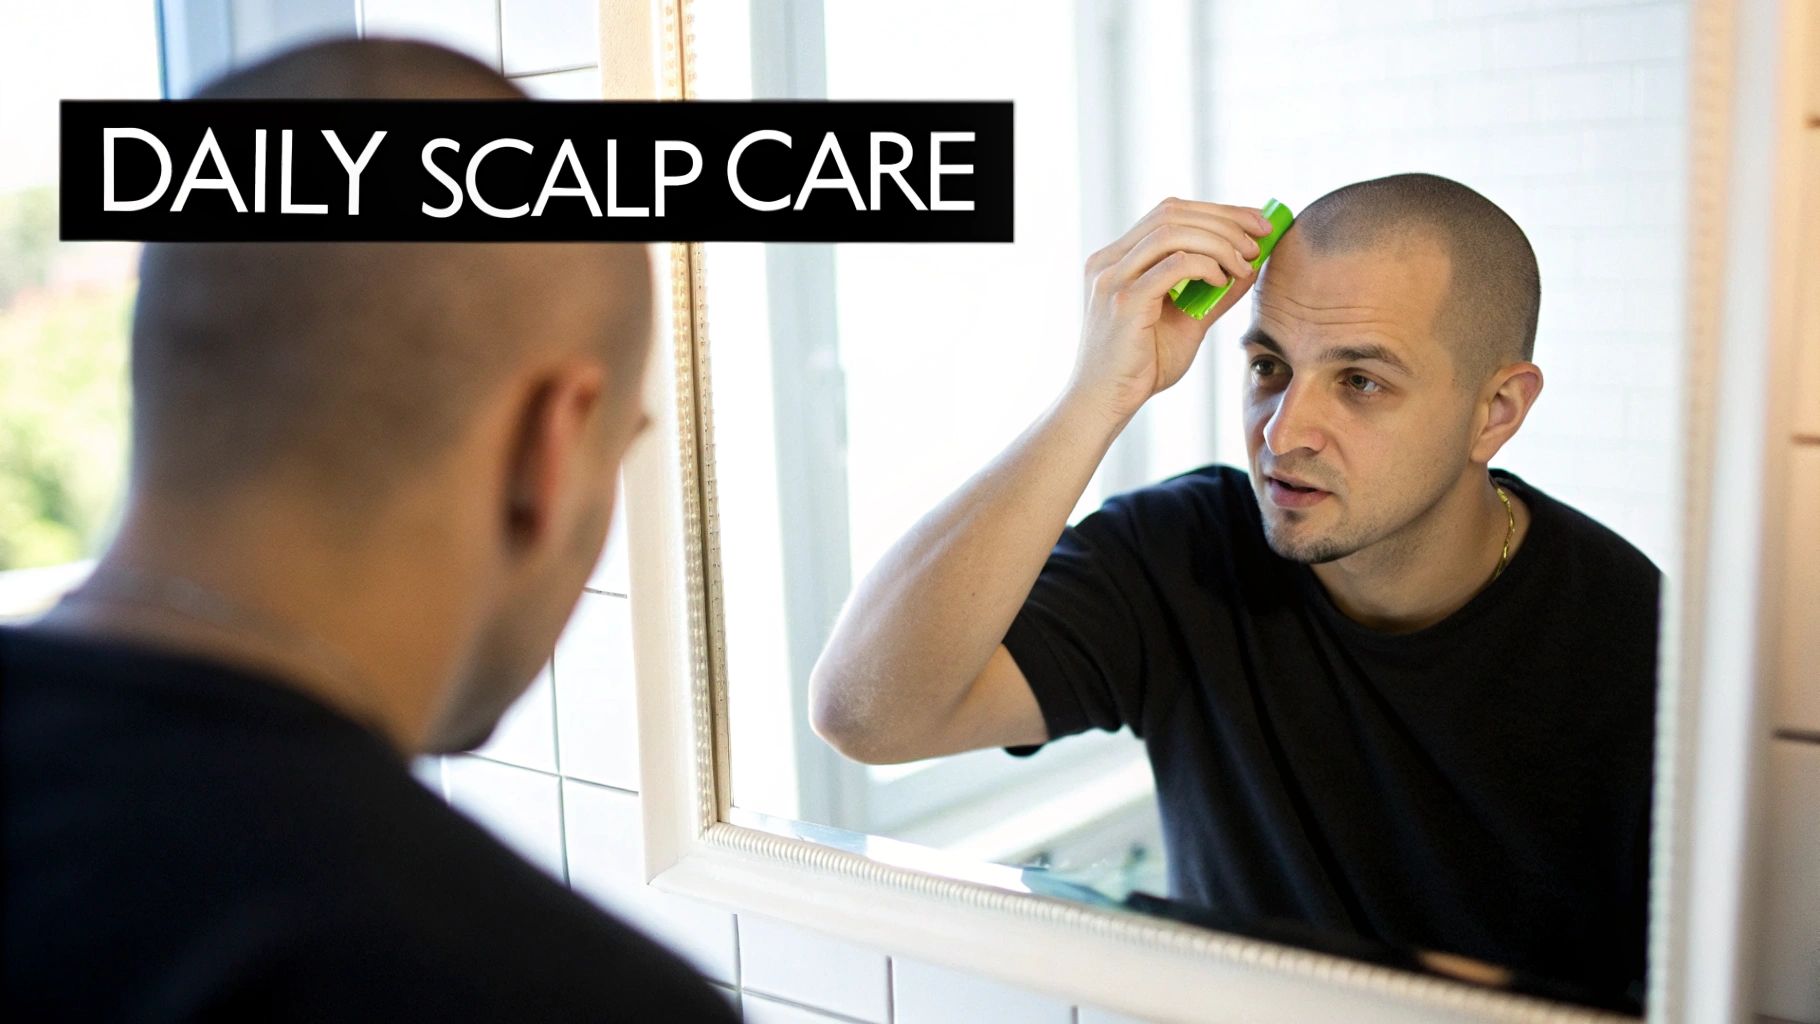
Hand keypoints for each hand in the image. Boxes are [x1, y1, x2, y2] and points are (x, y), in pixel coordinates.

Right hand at [1068, 198, 1274, 422]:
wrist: (1105, 404)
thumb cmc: (1140, 367)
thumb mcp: (1186, 322)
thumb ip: (1214, 293)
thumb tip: (1252, 266)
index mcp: (1116, 259)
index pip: (1168, 214)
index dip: (1216, 211)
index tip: (1254, 223)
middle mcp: (1108, 261)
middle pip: (1172, 212)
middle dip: (1225, 218)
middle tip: (1261, 235)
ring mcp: (1112, 278)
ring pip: (1173, 231)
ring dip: (1219, 242)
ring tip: (1244, 263)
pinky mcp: (1124, 300)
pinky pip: (1174, 264)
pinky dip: (1206, 265)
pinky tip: (1222, 281)